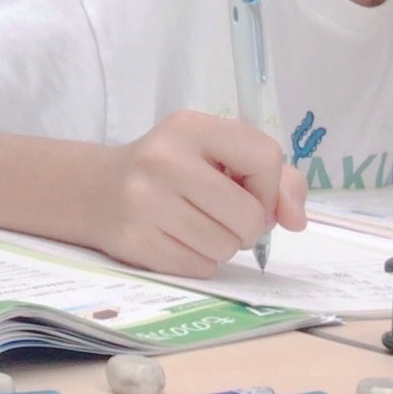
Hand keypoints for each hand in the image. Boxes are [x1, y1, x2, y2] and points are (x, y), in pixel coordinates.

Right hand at [82, 111, 308, 277]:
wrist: (96, 190)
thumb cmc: (170, 169)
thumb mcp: (216, 152)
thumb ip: (273, 177)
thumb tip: (296, 219)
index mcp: (190, 127)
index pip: (265, 157)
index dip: (270, 186)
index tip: (250, 191)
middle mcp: (165, 160)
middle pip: (249, 216)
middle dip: (247, 225)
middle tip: (220, 213)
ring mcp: (146, 202)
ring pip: (226, 247)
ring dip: (222, 244)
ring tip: (194, 223)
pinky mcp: (137, 242)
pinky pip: (201, 267)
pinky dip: (199, 259)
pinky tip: (176, 238)